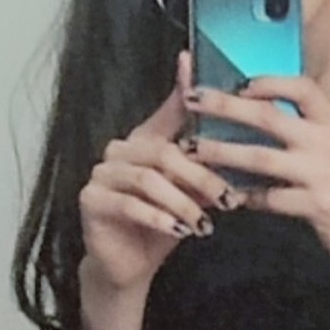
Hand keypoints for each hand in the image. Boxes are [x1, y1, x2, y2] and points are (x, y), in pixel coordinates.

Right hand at [78, 49, 245, 298]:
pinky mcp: (91, 199)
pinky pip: (129, 205)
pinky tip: (178, 231)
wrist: (129, 267)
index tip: (192, 62)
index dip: (180, 90)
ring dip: (181, 204)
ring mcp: (102, 173)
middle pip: (165, 153)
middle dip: (200, 178)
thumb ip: (204, 169)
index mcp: (143, 142)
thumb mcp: (189, 196)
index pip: (166, 112)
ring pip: (148, 180)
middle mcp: (119, 151)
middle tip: (227, 200)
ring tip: (203, 226)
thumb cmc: (160, 229)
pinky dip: (157, 219)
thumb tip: (238, 149)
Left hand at [183, 72, 329, 275]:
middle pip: (268, 116)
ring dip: (223, 152)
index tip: (239, 80)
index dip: (268, 81)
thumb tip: (274, 114)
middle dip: (226, 105)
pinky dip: (247, 198)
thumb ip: (311, 132)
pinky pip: (270, 200)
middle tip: (193, 98)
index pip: (300, 88)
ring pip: (261, 158)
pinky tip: (228, 197)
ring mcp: (321, 175)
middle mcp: (327, 143)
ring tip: (194, 149)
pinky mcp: (316, 207)